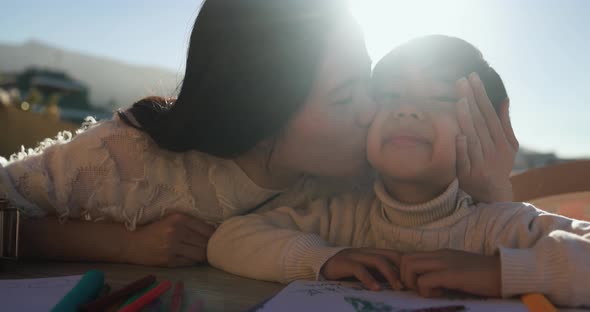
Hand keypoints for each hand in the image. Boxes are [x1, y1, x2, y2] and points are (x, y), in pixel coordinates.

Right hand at [123, 213, 215, 266]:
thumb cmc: (153, 230)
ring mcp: (173, 247)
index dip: (215, 235)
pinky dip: (194, 260)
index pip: (207, 229)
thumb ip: (190, 223)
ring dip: (204, 255)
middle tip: (214, 247)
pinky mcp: (169, 260)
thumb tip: (213, 231)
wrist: (130, 242)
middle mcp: (177, 231)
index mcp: (179, 218)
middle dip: (211, 246)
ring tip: (205, 254)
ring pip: (200, 253)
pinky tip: (193, 257)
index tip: (218, 237)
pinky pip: (190, 262)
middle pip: (205, 242)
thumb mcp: (171, 220)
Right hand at [321, 248, 402, 290]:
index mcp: (373, 252)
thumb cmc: (346, 270)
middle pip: (390, 256)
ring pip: (378, 260)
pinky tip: (376, 289)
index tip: (415, 279)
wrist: (319, 263)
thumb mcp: (366, 271)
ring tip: (397, 287)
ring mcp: (355, 255)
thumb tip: (400, 285)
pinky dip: (369, 279)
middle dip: (403, 269)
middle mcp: (366, 251)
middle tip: (410, 285)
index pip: (396, 254)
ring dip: (390, 274)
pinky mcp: (344, 262)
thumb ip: (379, 274)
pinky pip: (359, 269)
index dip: (407, 265)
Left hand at [399, 249, 500, 297]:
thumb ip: (441, 274)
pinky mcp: (451, 274)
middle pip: (404, 259)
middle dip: (404, 277)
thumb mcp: (457, 271)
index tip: (413, 286)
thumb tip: (426, 285)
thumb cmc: (484, 276)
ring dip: (412, 283)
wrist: (505, 273)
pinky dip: (425, 290)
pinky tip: (440, 294)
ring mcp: (444, 262)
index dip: (404, 271)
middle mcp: (439, 254)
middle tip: (419, 290)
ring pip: (409, 266)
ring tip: (428, 292)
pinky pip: (424, 280)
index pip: (409, 255)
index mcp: (439, 254)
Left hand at [455, 73, 518, 201]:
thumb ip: (504, 123)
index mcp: (501, 141)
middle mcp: (492, 150)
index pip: (489, 113)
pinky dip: (463, 149)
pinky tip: (458, 135)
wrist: (494, 195)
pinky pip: (466, 160)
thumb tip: (504, 99)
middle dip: (471, 100)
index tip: (473, 77)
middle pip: (480, 122)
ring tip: (460, 100)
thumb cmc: (499, 165)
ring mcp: (481, 163)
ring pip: (474, 138)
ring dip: (467, 120)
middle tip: (461, 81)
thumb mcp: (508, 145)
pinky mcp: (469, 176)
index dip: (481, 95)